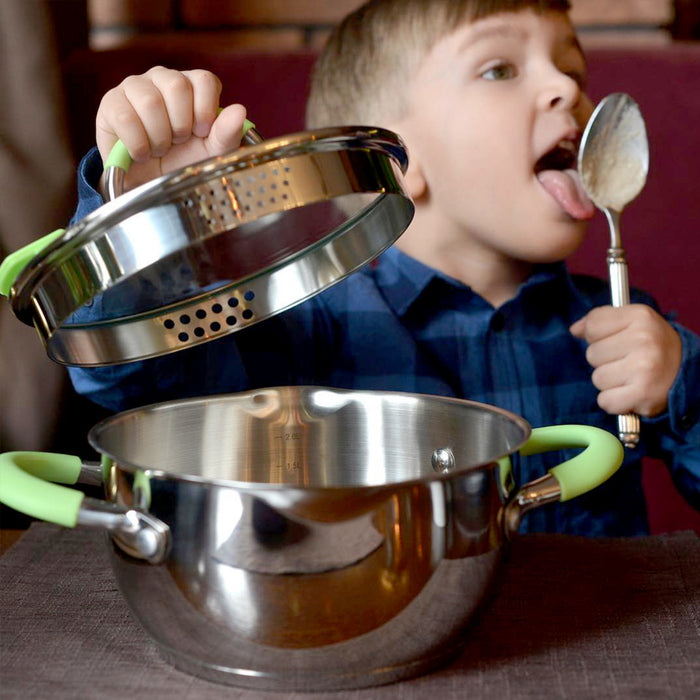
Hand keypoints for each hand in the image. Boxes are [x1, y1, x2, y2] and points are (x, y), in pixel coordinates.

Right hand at [95, 66, 246, 191]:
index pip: (204, 80)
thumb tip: (240, 111)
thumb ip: (227, 134)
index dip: (205, 110)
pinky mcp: (111, 103)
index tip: (202, 133)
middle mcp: (163, 79)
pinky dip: (139, 144)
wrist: (150, 184)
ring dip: (159, 136)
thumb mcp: (211, 152)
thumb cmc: (183, 162)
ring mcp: (134, 87)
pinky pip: (125, 117)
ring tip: (159, 149)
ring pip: (150, 101)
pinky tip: (142, 153)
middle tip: (178, 142)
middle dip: (181, 124)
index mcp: (191, 86)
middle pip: (177, 85)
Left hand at [570, 304, 681, 416]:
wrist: (685, 373)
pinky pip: (605, 401)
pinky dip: (614, 401)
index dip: (598, 336)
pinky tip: (630, 392)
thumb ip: (601, 321)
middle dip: (605, 361)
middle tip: (628, 361)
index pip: (592, 326)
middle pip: (592, 354)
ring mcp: (644, 368)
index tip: (616, 341)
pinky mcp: (643, 394)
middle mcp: (644, 339)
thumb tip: (574, 329)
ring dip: (610, 382)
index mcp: (640, 316)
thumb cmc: (652, 347)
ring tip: (631, 377)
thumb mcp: (633, 323)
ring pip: (597, 378)